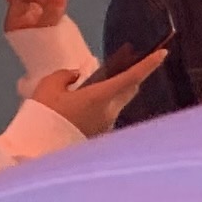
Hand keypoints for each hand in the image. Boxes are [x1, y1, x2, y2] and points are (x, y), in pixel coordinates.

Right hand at [26, 42, 167, 137]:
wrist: (38, 148)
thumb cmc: (44, 115)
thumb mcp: (48, 87)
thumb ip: (64, 76)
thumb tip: (77, 76)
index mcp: (100, 97)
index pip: (131, 77)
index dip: (148, 64)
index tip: (163, 53)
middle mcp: (110, 111)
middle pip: (129, 89)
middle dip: (131, 76)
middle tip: (125, 64)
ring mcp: (107, 125)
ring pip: (117, 102)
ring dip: (111, 92)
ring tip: (90, 87)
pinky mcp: (100, 135)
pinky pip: (106, 114)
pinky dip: (101, 105)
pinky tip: (83, 105)